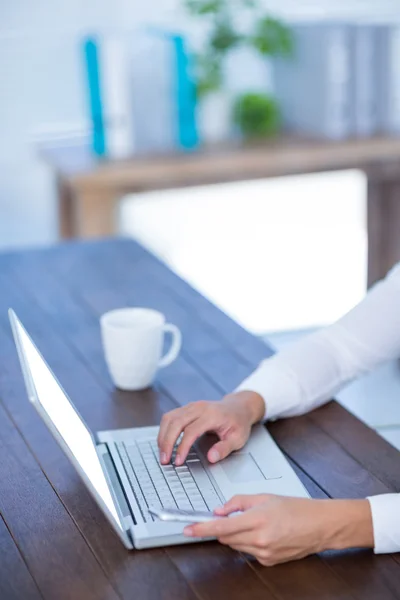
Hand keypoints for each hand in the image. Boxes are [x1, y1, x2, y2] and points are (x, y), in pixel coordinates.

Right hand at [157, 391, 264, 465]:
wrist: (238, 407)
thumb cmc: (238, 423)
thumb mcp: (238, 438)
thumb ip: (224, 448)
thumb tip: (211, 457)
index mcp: (212, 415)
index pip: (191, 431)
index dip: (182, 447)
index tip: (178, 461)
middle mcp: (199, 407)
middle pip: (176, 422)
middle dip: (167, 442)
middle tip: (165, 460)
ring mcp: (191, 406)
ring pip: (169, 418)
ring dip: (163, 436)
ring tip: (162, 453)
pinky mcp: (186, 408)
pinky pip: (170, 417)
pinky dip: (164, 430)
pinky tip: (164, 442)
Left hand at [183, 494, 373, 565]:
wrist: (319, 526)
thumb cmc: (296, 508)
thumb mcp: (264, 497)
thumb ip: (238, 502)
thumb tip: (219, 510)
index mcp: (257, 520)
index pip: (221, 526)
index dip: (202, 529)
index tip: (188, 529)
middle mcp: (259, 540)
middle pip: (225, 537)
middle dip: (222, 526)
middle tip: (228, 515)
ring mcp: (264, 554)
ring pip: (235, 545)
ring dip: (236, 534)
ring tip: (254, 521)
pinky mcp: (268, 562)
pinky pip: (248, 552)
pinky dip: (248, 542)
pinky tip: (263, 533)